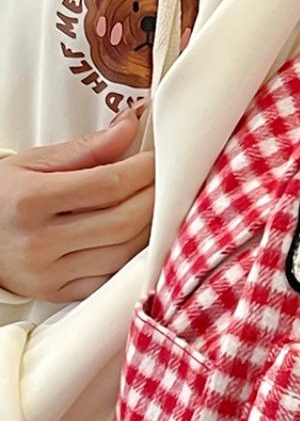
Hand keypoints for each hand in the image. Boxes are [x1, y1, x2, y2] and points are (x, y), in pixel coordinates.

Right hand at [0, 110, 154, 302]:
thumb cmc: (2, 195)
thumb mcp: (33, 163)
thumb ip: (87, 148)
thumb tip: (130, 126)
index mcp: (29, 200)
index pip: (108, 185)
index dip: (142, 171)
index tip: (155, 160)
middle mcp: (39, 241)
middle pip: (123, 222)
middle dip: (153, 199)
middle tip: (162, 183)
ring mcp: (50, 273)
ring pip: (123, 254)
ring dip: (149, 229)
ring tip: (153, 207)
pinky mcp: (60, 294)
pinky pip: (112, 277)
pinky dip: (132, 256)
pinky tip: (137, 236)